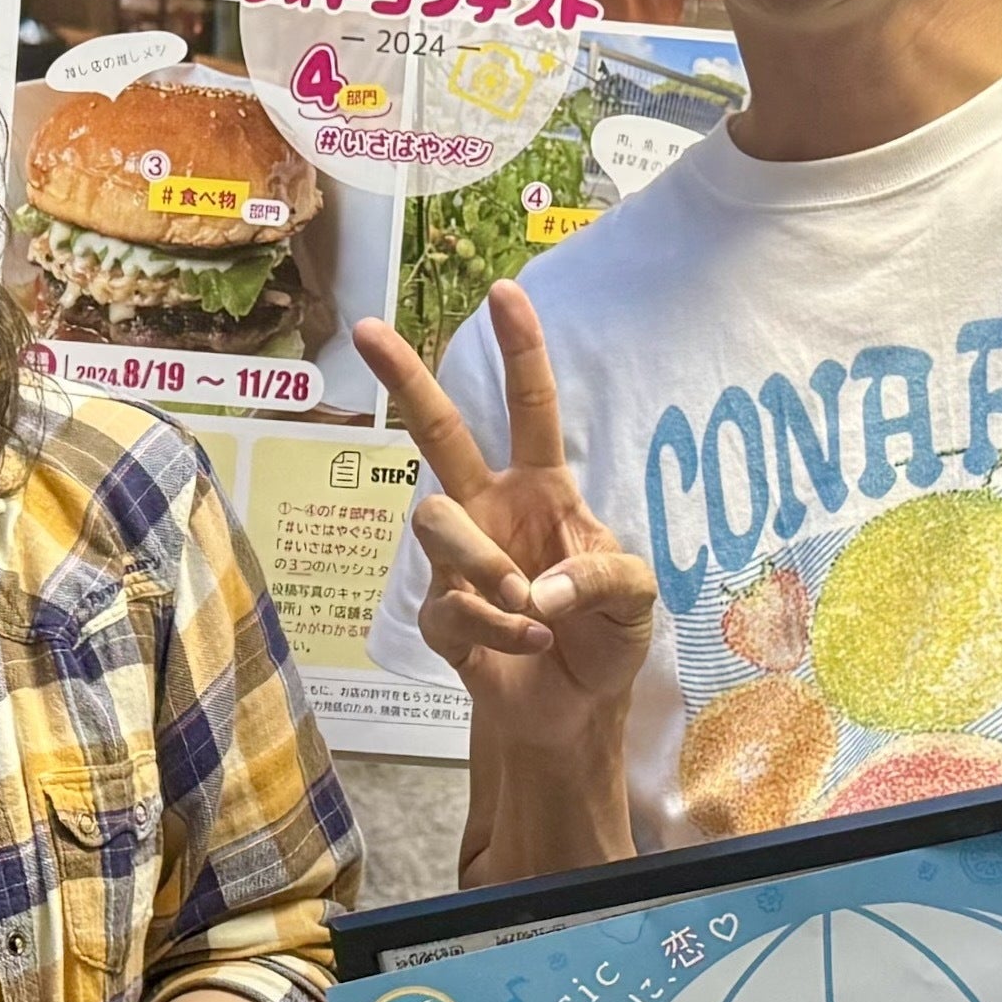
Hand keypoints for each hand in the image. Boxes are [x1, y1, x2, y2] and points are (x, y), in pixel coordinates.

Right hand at [358, 280, 658, 764]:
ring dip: (484, 565)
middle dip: (403, 379)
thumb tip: (534, 588)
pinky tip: (529, 640)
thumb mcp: (636, 595)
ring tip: (531, 608)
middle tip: (365, 329)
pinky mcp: (440, 615)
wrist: (574, 710)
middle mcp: (490, 511)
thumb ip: (601, 576)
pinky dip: (496, 625)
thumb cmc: (607, 636)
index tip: (503, 292)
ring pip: (435, 523)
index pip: (529, 407)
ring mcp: (458, 562)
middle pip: (438, 433)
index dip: (519, 350)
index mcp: (542, 488)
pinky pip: (449, 604)